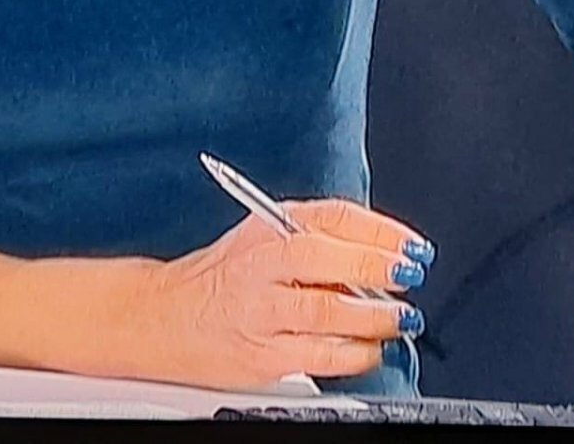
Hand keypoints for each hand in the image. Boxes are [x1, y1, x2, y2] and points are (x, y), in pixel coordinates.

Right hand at [120, 199, 433, 389]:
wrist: (161, 318)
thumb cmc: (223, 277)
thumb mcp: (265, 238)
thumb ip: (319, 241)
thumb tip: (385, 255)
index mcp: (269, 228)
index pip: (333, 217)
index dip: (381, 230)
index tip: (412, 245)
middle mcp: (262, 265)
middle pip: (327, 260)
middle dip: (377, 267)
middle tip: (411, 274)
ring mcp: (260, 312)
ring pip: (325, 312)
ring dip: (374, 317)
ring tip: (402, 318)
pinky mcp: (261, 355)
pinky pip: (317, 356)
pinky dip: (353, 354)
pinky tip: (371, 350)